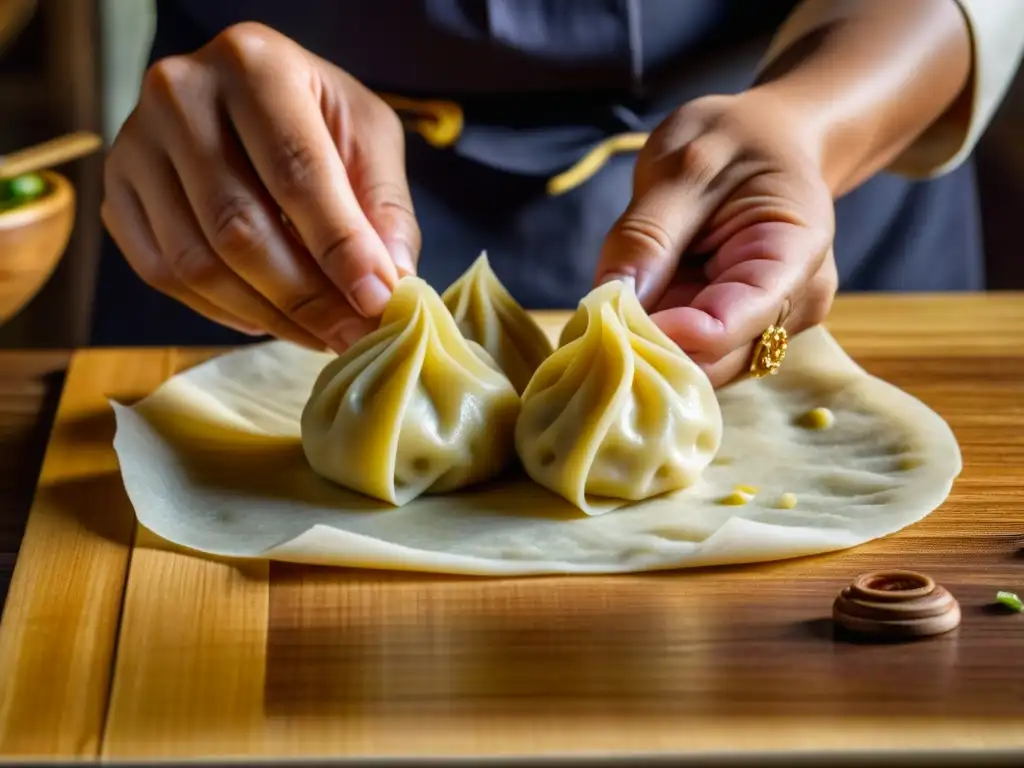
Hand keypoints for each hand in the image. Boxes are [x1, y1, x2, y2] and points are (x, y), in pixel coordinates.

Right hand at [102, 22, 419, 351]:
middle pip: (239, 227)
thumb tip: (389, 284)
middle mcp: (179, 95)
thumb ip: (384, 207)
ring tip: (322, 335)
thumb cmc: (317, 116)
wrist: (246, 97)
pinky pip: (163, 274)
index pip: (296, 172)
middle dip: (306, 298)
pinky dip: (222, 311)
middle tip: (353, 336)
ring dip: (268, 316)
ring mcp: (135, 145)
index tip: (376, 302)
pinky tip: (268, 318)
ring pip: (197, 262)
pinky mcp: (115, 193)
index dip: (339, 247)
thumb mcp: (368, 137)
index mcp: (253, 64)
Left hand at [596, 91, 837, 386]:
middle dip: (653, 349)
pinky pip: (690, 356)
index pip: (739, 318)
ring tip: (604, 319)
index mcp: (794, 253)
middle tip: (591, 327)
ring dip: (648, 352)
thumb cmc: (734, 141)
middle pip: (717, 358)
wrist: (769, 140)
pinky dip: (651, 345)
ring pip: (699, 368)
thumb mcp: (683, 166)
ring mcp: (766, 326)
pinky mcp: (736, 335)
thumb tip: (612, 299)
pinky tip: (622, 322)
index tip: (620, 325)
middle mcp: (791, 304)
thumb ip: (649, 234)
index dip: (677, 334)